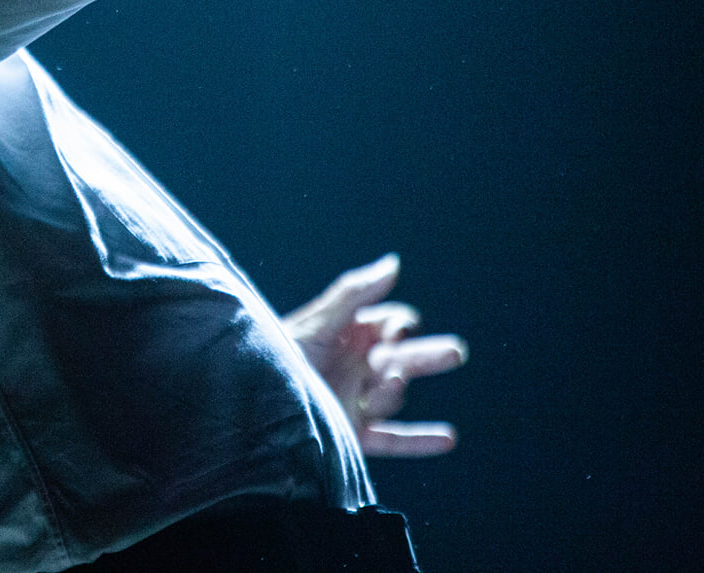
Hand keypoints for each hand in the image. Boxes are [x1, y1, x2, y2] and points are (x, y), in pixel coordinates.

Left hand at [281, 253, 466, 457]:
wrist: (248, 398)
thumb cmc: (277, 351)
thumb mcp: (318, 320)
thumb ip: (355, 293)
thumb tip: (394, 263)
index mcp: (350, 333)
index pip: (392, 324)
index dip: (400, 326)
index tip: (396, 332)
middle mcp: (357, 365)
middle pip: (405, 358)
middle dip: (429, 355)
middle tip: (455, 352)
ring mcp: (357, 399)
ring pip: (393, 395)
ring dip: (394, 391)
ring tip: (389, 384)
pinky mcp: (352, 432)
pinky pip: (393, 440)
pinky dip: (420, 441)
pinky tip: (449, 438)